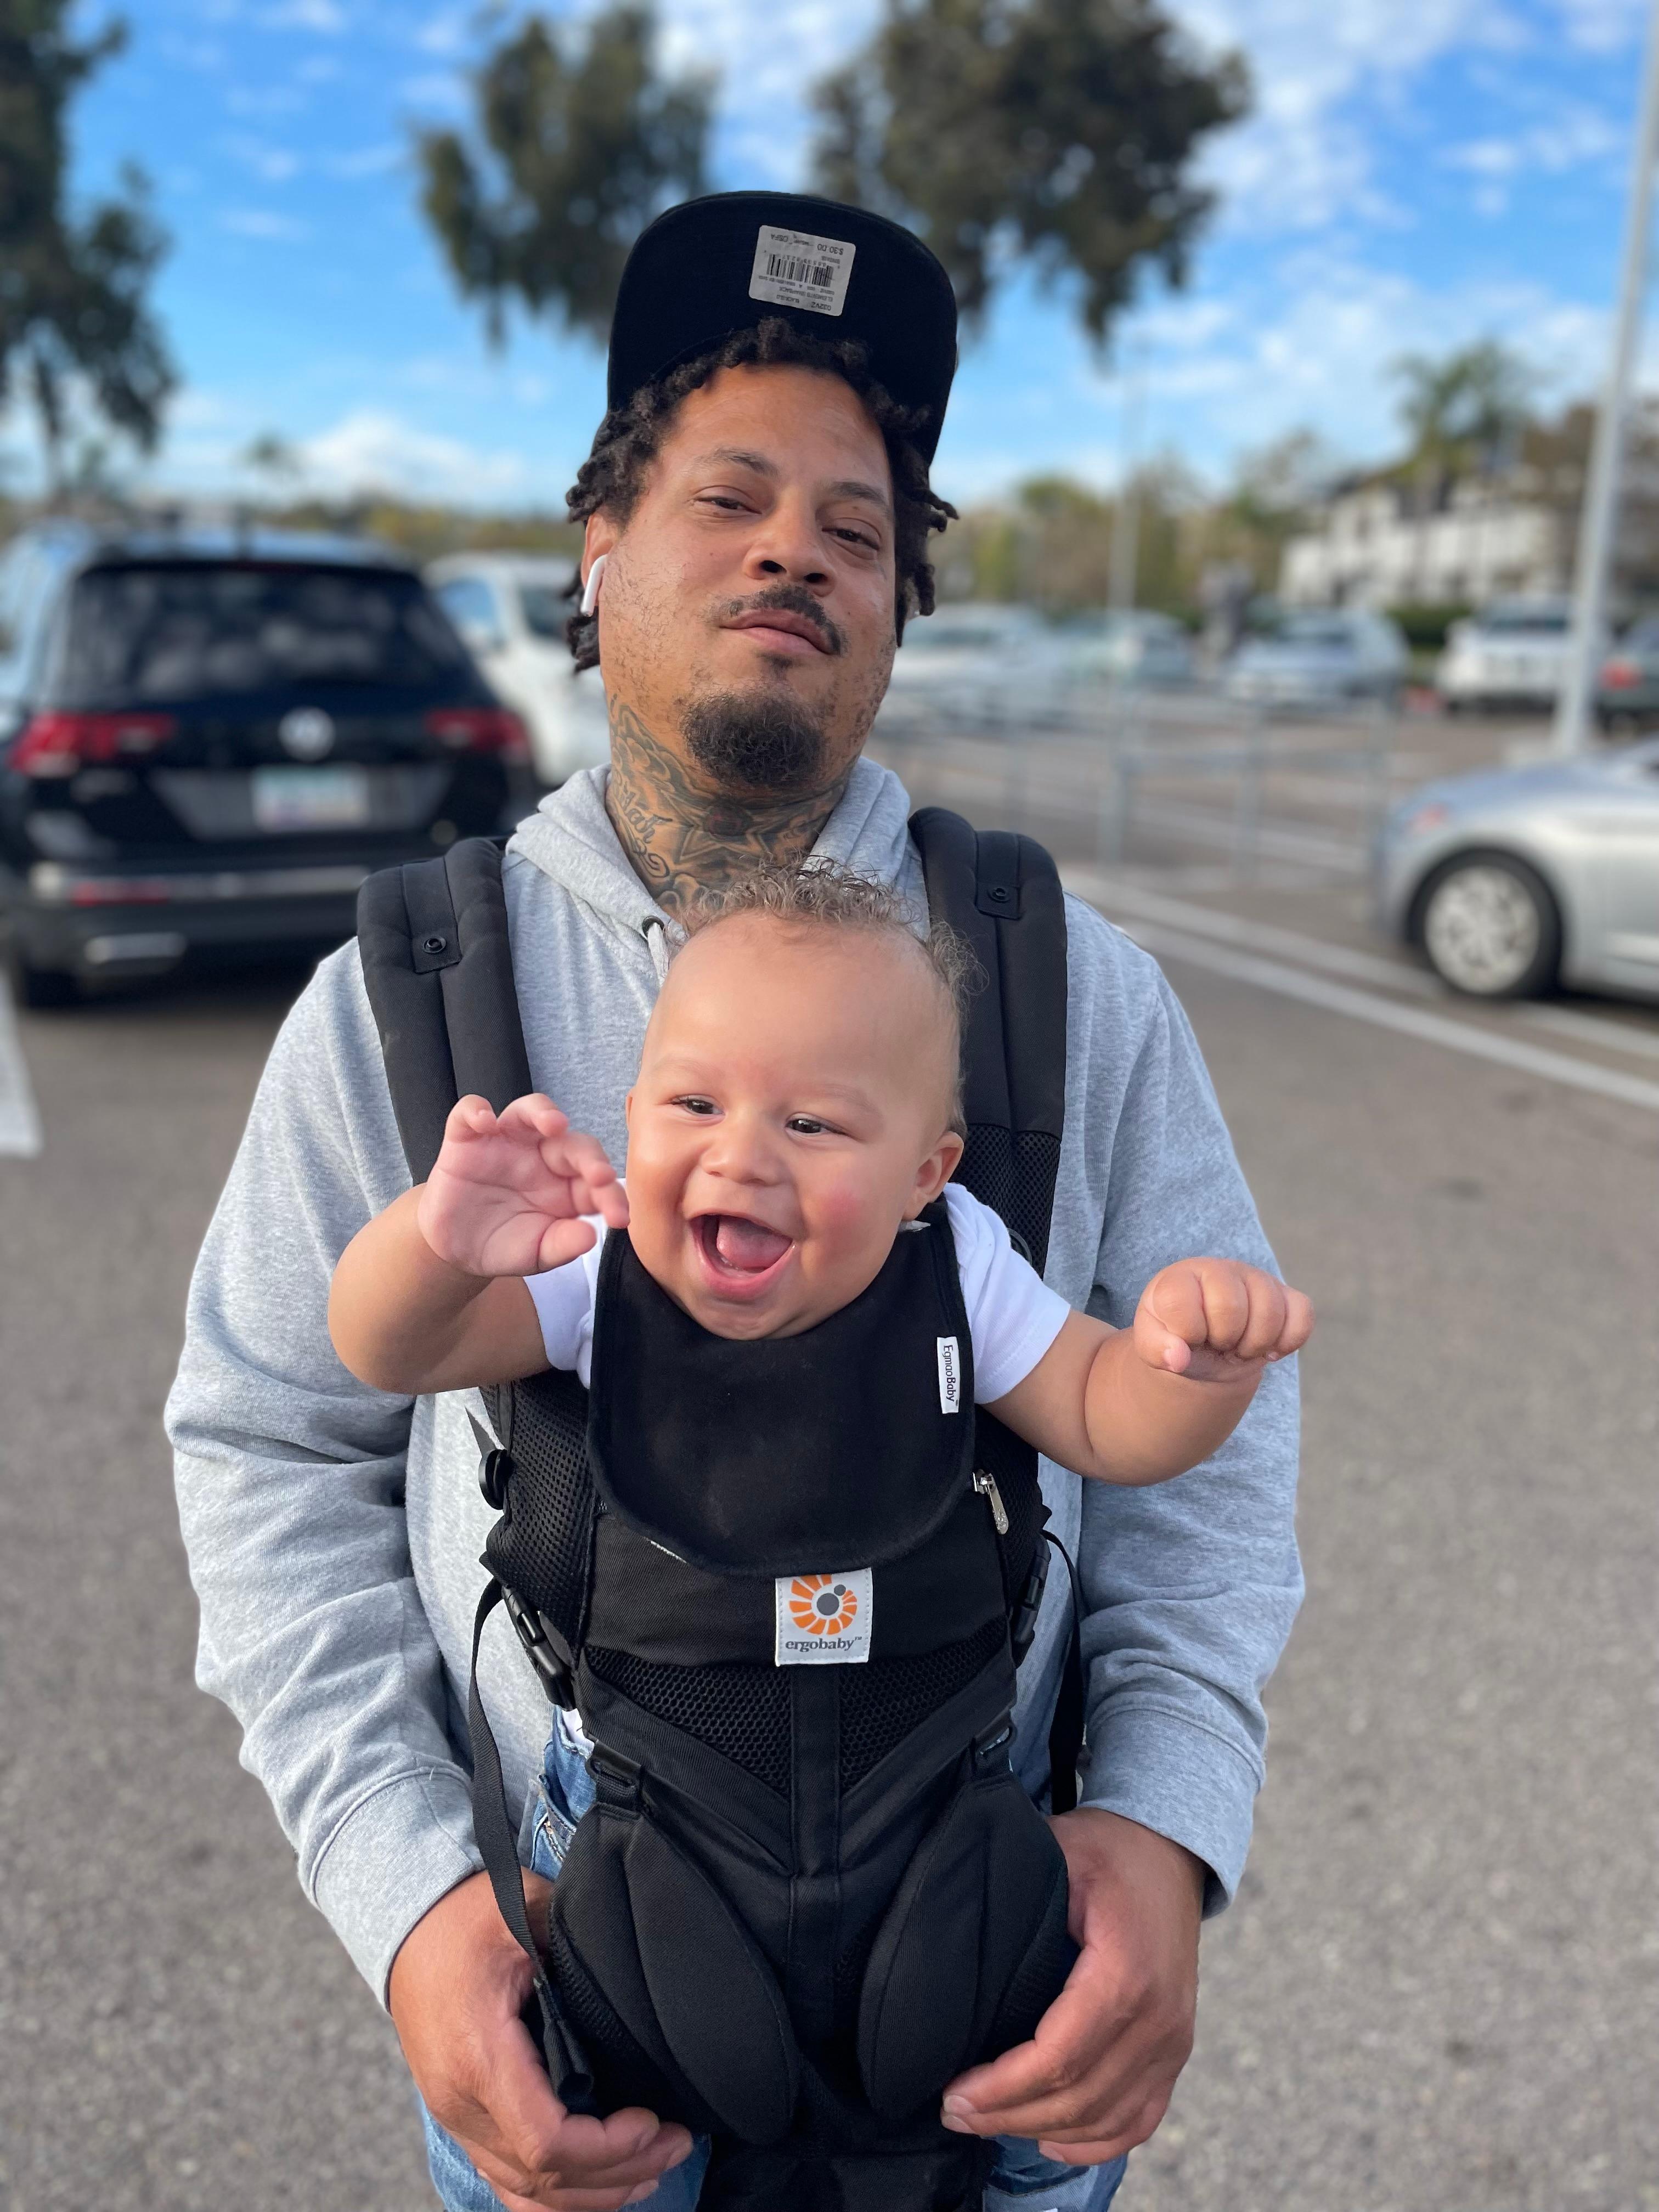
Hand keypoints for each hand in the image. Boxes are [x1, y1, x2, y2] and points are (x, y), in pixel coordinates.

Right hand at [388, 1871, 692, 2211]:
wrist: (408, 1921)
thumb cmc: (467, 1914)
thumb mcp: (527, 1911)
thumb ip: (577, 1946)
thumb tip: (634, 1971)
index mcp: (481, 2058)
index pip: (547, 2142)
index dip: (607, 2147)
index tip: (654, 2121)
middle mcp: (462, 2102)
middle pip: (542, 2177)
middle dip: (618, 2173)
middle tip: (675, 2146)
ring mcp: (456, 2117)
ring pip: (524, 2191)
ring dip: (592, 2193)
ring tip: (650, 2174)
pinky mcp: (460, 2116)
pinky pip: (505, 2180)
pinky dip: (552, 2196)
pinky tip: (595, 2189)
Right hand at [417, 1095, 628, 1278]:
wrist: (457, 1250)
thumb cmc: (504, 1245)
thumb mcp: (536, 1254)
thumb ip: (562, 1245)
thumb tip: (591, 1235)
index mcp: (567, 1185)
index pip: (597, 1178)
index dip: (611, 1194)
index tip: (619, 1218)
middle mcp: (542, 1157)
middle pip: (572, 1142)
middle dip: (590, 1157)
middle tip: (600, 1176)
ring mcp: (506, 1143)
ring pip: (529, 1111)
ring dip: (543, 1112)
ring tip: (554, 1124)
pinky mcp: (467, 1139)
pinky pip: (470, 1113)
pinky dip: (477, 1111)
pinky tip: (486, 1123)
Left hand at [940, 1810, 1202, 2163]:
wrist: (1169, 1850)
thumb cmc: (1108, 1849)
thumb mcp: (1059, 1853)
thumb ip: (1019, 1899)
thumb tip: (955, 1932)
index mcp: (1126, 1972)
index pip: (1059, 2057)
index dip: (1003, 2087)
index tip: (953, 2093)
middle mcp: (1159, 2018)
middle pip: (1079, 2097)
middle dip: (1009, 2116)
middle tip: (953, 2113)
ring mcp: (1173, 2040)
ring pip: (1107, 2117)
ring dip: (1043, 2132)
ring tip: (986, 2124)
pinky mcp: (1176, 2049)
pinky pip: (1142, 2117)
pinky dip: (1098, 2141)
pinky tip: (1053, 2143)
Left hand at [1133, 1257, 1312, 1383]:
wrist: (1206, 1339)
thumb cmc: (1175, 1335)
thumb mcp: (1151, 1342)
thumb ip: (1155, 1349)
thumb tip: (1177, 1358)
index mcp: (1182, 1277)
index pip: (1185, 1305)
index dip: (1188, 1333)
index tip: (1188, 1338)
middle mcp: (1222, 1269)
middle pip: (1232, 1309)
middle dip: (1223, 1339)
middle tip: (1217, 1344)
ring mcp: (1257, 1279)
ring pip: (1271, 1312)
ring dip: (1254, 1344)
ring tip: (1239, 1345)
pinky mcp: (1287, 1295)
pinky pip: (1302, 1315)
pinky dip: (1288, 1342)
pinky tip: (1269, 1348)